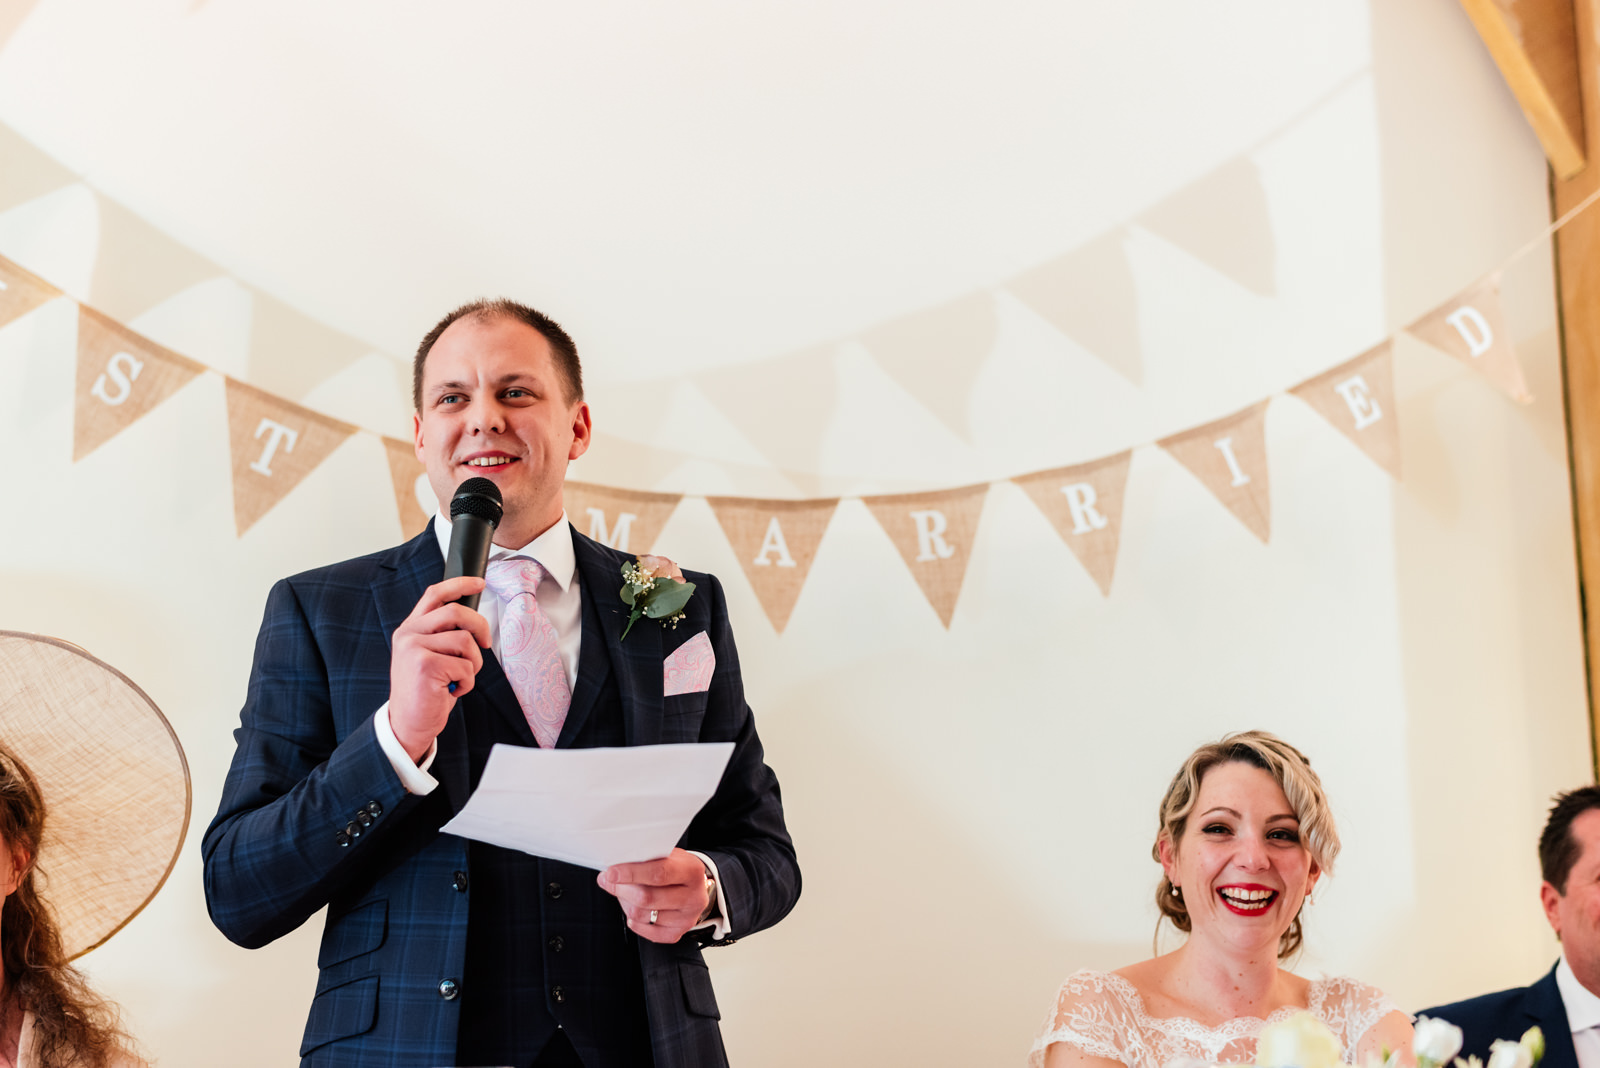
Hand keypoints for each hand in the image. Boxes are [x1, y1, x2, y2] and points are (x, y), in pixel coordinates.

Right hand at [388, 576, 489, 760]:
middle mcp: (409, 634)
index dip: (459, 584)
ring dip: (473, 663)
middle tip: (485, 645)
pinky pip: (465, 666)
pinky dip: (467, 682)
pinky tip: (453, 691)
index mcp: (410, 628)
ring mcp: (414, 648)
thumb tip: (472, 619)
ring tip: (460, 678)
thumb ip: (443, 635)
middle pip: (456, 612)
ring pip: (465, 640)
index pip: (435, 594)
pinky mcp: (425, 665)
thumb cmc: (426, 691)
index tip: (480, 582)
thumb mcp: (430, 656)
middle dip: (480, 627)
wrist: (408, 724)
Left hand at [596, 848, 711, 943]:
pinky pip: (646, 931)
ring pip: (643, 915)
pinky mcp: (677, 933)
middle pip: (647, 898)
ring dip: (625, 903)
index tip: (611, 873)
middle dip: (621, 889)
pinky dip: (634, 922)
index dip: (631, 873)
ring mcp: (687, 918)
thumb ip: (644, 860)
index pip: (659, 873)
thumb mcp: (667, 855)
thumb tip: (614, 869)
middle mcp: (693, 896)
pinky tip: (634, 909)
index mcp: (692, 870)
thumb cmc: (676, 868)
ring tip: (624, 893)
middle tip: (608, 881)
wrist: (693, 887)